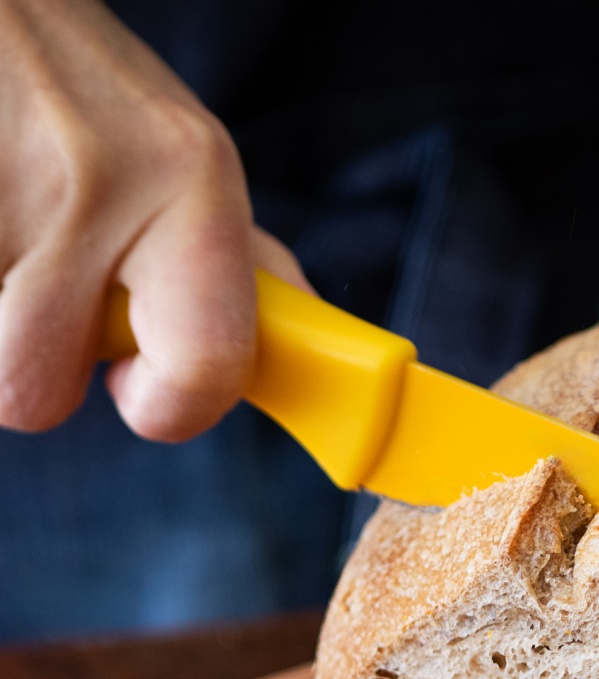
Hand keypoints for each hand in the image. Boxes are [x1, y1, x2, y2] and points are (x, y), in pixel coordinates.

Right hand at [0, 0, 307, 441]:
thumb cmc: (83, 89)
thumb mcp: (182, 155)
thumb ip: (234, 262)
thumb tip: (309, 348)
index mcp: (190, 181)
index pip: (204, 369)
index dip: (168, 410)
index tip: (141, 388)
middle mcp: (96, 187)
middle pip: (33, 393)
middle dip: (32, 365)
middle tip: (47, 293)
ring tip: (7, 234)